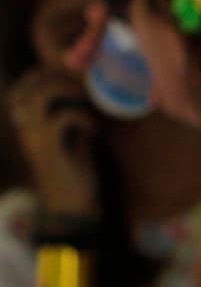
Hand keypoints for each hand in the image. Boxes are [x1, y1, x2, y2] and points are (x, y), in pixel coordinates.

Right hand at [6, 68, 99, 215]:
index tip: (68, 82)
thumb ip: (69, 120)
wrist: (69, 208)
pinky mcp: (48, 148)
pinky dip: (83, 118)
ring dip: (68, 92)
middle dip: (59, 80)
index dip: (42, 78)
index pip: (20, 89)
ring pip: (42, 96)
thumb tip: (83, 98)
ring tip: (86, 103)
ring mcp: (33, 137)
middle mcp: (24, 129)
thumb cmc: (72, 174)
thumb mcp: (71, 141)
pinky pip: (63, 117)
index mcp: (26, 127)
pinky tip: (94, 132)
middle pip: (31, 86)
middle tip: (83, 92)